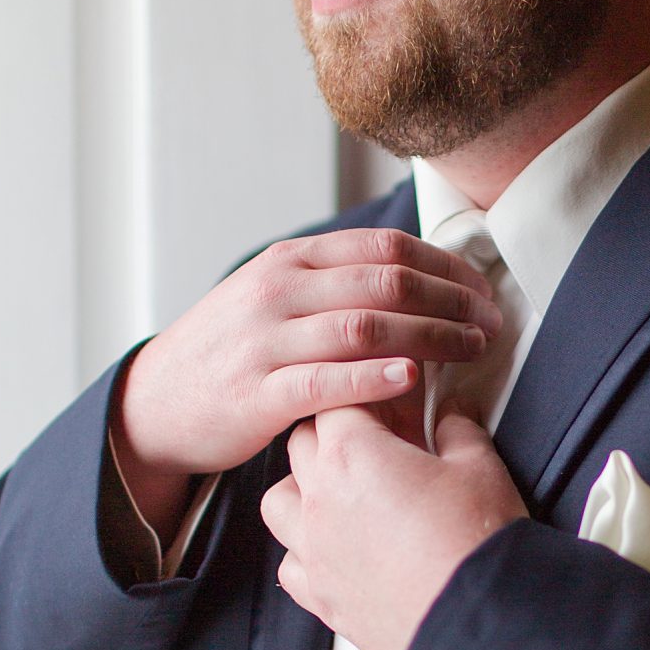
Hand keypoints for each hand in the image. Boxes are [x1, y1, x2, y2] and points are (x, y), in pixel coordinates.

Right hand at [112, 229, 500, 537]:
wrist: (156, 402)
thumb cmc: (233, 351)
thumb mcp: (274, 296)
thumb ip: (334, 283)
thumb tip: (417, 276)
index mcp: (291, 261)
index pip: (384, 247)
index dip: (444, 266)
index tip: (483, 289)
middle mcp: (279, 291)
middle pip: (385, 282)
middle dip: (451, 300)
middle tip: (493, 322)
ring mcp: (266, 341)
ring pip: (364, 327)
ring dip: (431, 337)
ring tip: (473, 349)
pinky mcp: (258, 395)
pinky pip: (325, 381)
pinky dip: (374, 377)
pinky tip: (413, 379)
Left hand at [260, 404, 527, 649]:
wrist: (474, 622)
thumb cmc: (475, 545)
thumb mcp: (480, 468)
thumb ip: (459, 430)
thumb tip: (454, 415)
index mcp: (353, 454)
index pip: (337, 401)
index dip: (366, 396)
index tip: (392, 405)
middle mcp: (320, 499)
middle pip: (301, 442)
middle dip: (333, 433)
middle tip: (377, 441)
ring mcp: (313, 550)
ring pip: (278, 500)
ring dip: (302, 487)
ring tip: (341, 492)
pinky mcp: (319, 596)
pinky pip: (290, 563)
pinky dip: (305, 550)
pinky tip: (336, 548)